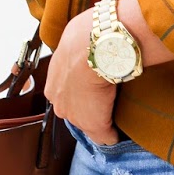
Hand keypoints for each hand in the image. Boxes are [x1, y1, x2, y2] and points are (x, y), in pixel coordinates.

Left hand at [44, 8, 119, 143]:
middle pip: (75, 112)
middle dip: (88, 109)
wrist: (92, 47)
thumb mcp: (74, 40)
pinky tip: (121, 131)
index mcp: (52, 84)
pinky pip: (106, 137)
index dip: (81, 93)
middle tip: (106, 100)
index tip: (93, 88)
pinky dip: (114, 135)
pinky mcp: (95, 124)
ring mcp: (75, 115)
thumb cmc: (85, 37)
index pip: (66, 95)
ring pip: (90, 123)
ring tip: (115, 111)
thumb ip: (78, 47)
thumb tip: (89, 38)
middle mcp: (59, 102)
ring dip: (102, 120)